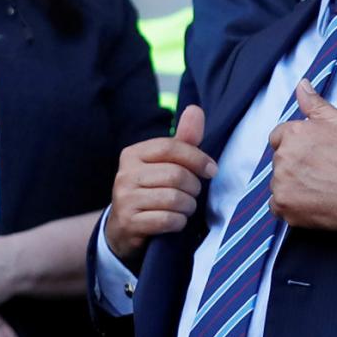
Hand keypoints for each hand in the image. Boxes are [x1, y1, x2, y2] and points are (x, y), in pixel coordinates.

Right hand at [108, 105, 215, 266]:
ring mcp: (124, 199)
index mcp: (133, 154)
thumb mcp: (166, 163)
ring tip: (185, 207)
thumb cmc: (153, 189)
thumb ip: (184, 139)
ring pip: (174, 198)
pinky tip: (175, 221)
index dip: (198, 158)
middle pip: (176, 175)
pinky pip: (167, 220)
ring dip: (188, 206)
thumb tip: (196, 109)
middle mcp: (125, 174)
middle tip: (194, 194)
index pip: (171, 147)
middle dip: (194, 187)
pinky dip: (179, 222)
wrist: (124, 227)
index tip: (212, 170)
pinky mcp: (129, 222)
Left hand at [266, 85, 336, 231]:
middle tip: (321, 169)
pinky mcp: (283, 207)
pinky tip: (312, 200)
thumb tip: (301, 85)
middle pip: (279, 160)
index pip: (279, 136)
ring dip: (292, 184)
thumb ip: (315, 103)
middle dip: (295, 163)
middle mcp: (282, 158)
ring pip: (279, 182)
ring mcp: (280, 184)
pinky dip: (291, 204)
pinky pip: (277, 205)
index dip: (296, 143)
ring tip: (319, 186)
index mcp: (293, 134)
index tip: (312, 152)